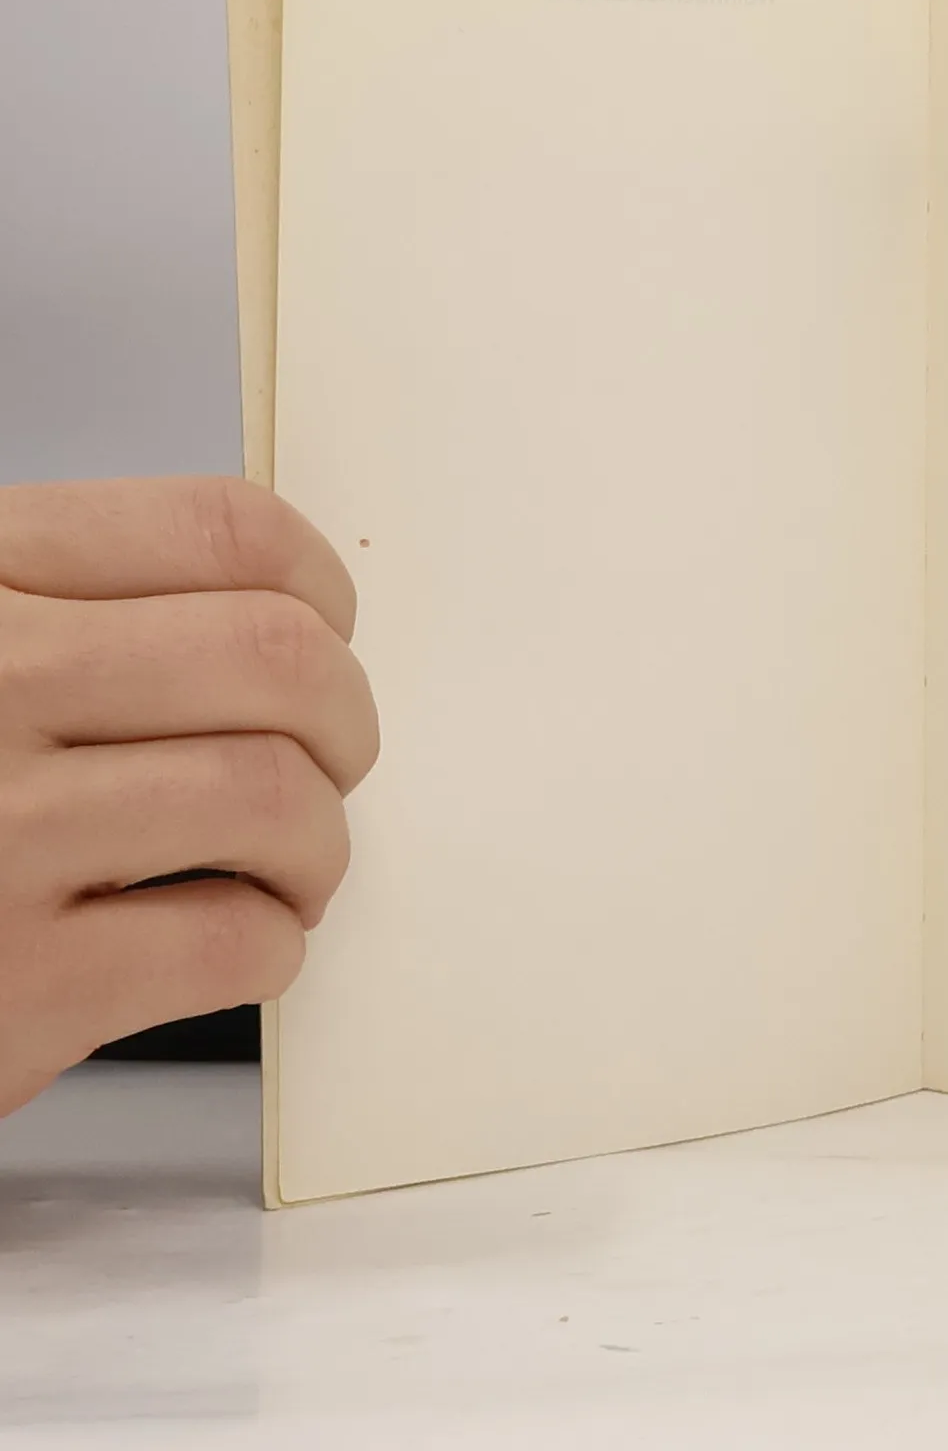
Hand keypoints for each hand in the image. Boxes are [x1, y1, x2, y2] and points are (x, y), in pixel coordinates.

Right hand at [0, 478, 377, 1116]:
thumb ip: (85, 613)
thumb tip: (290, 615)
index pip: (223, 530)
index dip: (317, 589)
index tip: (327, 634)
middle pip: (276, 657)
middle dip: (345, 721)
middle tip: (328, 766)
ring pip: (271, 795)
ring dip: (317, 844)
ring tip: (283, 869)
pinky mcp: (13, 986)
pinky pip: (228, 940)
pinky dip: (269, 945)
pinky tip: (231, 940)